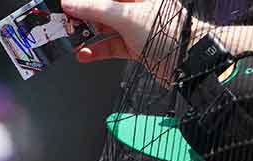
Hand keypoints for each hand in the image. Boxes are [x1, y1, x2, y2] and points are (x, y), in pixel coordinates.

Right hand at [61, 0, 202, 80]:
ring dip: (87, 34)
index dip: (85, 0)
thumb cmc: (169, 34)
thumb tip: (71, 3)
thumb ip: (95, 9)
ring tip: (72, 38)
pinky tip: (84, 53)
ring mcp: (135, 27)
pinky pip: (109, 45)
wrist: (187, 62)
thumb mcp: (126, 17)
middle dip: (82, 15)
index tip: (67, 3)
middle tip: (65, 21)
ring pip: (103, 27)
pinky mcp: (133, 45)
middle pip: (102, 7)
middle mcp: (137, 8)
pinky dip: (96, 50)